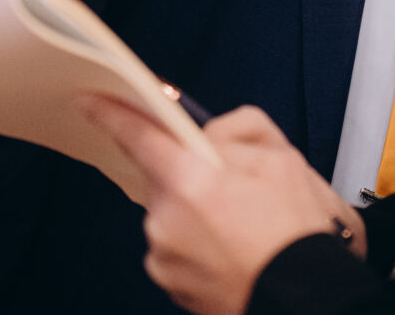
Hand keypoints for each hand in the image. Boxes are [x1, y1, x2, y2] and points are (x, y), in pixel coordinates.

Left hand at [82, 96, 365, 314]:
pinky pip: (173, 246)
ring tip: (241, 227)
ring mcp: (163, 254)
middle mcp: (165, 219)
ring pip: (170, 212)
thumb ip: (238, 133)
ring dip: (194, 210)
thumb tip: (209, 137)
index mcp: (190, 180)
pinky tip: (230, 250)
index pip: (138, 136)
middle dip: (189, 173)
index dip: (111, 113)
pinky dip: (195, 242)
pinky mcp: (168, 283)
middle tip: (234, 187)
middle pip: (162, 176)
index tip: (90, 100)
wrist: (305, 299)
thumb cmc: (297, 234)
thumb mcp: (283, 159)